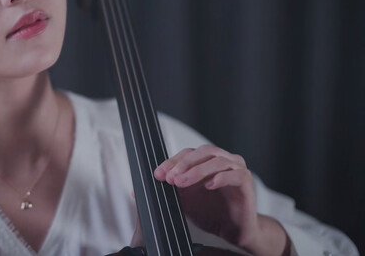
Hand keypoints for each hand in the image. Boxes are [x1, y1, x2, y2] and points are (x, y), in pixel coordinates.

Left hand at [153, 145, 289, 255]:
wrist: (234, 231)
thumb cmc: (210, 212)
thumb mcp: (183, 201)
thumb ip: (166, 192)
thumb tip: (136, 192)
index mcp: (206, 161)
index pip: (187, 154)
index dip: (171, 162)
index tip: (157, 175)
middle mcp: (222, 160)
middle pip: (202, 152)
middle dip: (182, 164)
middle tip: (169, 178)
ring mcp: (236, 169)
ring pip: (217, 161)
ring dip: (196, 170)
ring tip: (181, 183)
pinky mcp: (246, 182)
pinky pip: (235, 175)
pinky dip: (220, 178)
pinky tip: (208, 186)